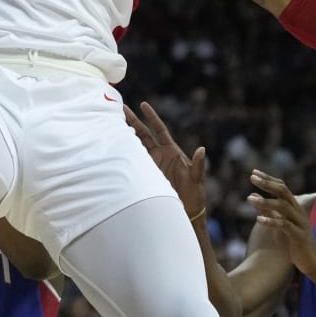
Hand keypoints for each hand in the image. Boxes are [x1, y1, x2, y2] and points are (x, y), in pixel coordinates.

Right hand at [125, 103, 205, 220]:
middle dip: (133, 121)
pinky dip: (125, 153)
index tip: (143, 104)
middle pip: (144, 134)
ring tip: (113, 124)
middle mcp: (160, 155)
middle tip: (121, 109)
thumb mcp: (196, 179)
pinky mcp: (145, 175)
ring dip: (126, 135)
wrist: (185, 212)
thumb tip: (202, 149)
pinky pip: (133, 161)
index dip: (151, 117)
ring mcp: (151, 164)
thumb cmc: (194, 195)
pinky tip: (115, 147)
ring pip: (136, 146)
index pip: (159, 130)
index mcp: (172, 151)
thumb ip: (198, 165)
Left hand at [247, 170, 315, 277]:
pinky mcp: (299, 236)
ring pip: (283, 207)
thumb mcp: (279, 223)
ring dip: (266, 202)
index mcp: (294, 207)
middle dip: (267, 183)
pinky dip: (272, 221)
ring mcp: (300, 223)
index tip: (253, 173)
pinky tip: (258, 220)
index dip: (268, 179)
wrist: (313, 263)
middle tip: (252, 177)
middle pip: (283, 192)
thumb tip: (251, 196)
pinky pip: (285, 226)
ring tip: (249, 199)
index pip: (282, 187)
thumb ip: (267, 210)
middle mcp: (298, 212)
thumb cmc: (295, 242)